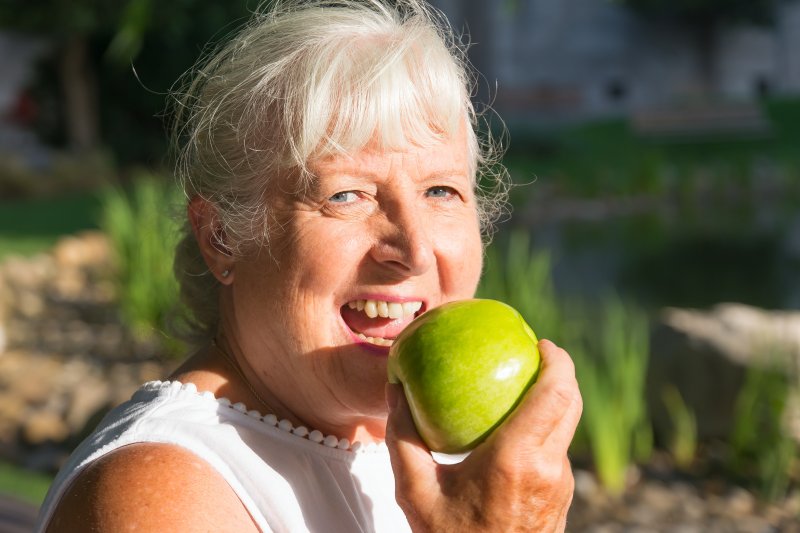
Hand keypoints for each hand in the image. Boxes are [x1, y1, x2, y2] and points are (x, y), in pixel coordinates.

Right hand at [385, 339, 581, 532]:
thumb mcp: (415, 494)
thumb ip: (403, 438)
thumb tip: (395, 390)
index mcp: (517, 459)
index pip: (555, 394)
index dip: (557, 361)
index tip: (540, 341)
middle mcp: (548, 469)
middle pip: (571, 403)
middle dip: (561, 371)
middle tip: (533, 353)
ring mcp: (560, 485)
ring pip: (568, 426)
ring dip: (554, 399)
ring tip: (523, 384)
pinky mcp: (561, 497)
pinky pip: (559, 448)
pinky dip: (546, 426)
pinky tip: (517, 426)